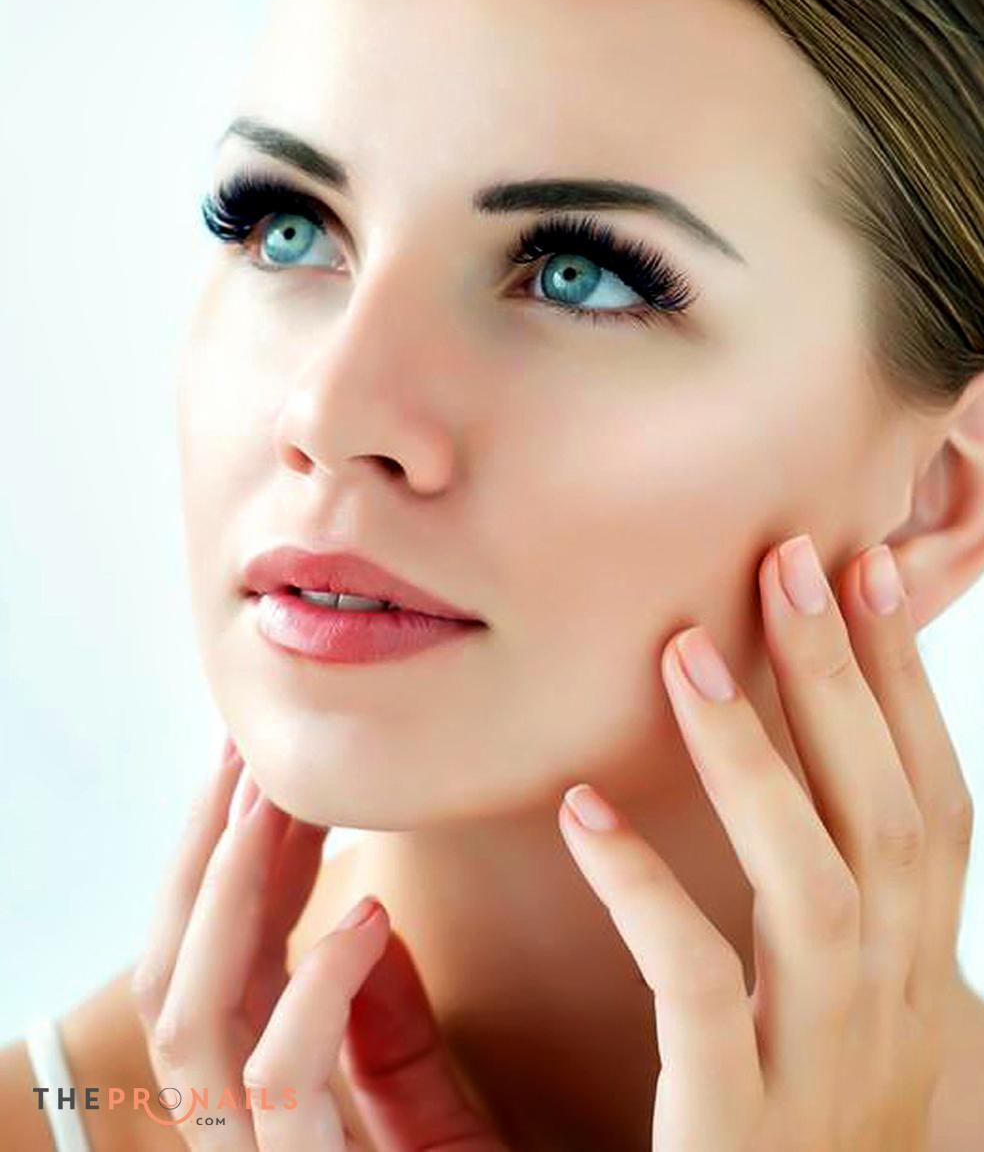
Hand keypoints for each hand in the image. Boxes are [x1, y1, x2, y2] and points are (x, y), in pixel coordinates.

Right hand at [132, 743, 507, 1149]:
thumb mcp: (430, 1121)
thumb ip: (390, 1039)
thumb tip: (364, 915)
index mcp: (258, 1113)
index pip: (218, 965)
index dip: (231, 864)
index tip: (257, 773)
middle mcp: (236, 1132)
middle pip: (176, 976)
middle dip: (202, 855)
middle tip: (241, 753)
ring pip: (191, 1018)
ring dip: (229, 893)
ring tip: (271, 802)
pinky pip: (279, 1075)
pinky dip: (315, 986)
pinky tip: (367, 918)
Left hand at [557, 534, 973, 1150]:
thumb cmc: (786, 1128)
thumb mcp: (837, 1012)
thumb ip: (821, 904)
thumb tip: (791, 779)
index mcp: (916, 974)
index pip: (931, 802)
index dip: (904, 684)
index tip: (869, 569)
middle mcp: (893, 1011)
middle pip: (890, 818)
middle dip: (844, 680)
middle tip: (791, 558)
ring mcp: (824, 1070)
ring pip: (814, 886)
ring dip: (756, 757)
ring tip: (687, 651)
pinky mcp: (739, 1124)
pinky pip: (700, 987)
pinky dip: (647, 891)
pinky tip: (584, 810)